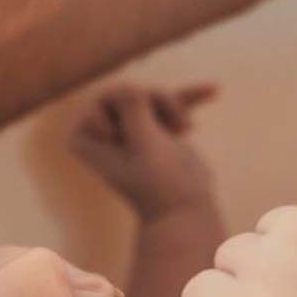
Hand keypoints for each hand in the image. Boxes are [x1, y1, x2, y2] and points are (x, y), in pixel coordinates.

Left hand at [68, 82, 217, 220]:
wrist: (183, 211)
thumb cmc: (159, 186)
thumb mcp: (143, 144)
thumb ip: (132, 108)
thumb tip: (128, 84)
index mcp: (82, 139)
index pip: (101, 99)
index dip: (124, 112)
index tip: (131, 140)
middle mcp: (100, 132)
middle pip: (126, 91)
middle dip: (152, 101)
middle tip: (172, 125)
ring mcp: (128, 128)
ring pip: (148, 94)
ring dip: (171, 105)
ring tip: (186, 129)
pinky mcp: (154, 128)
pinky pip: (169, 103)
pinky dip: (190, 97)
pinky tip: (214, 90)